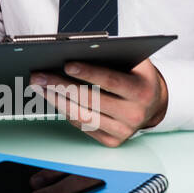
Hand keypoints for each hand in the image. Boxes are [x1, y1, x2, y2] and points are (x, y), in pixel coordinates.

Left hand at [27, 58, 168, 144]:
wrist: (154, 103)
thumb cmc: (137, 76)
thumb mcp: (134, 61)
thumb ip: (113, 56)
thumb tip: (77, 51)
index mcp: (142, 91)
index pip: (111, 81)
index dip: (88, 73)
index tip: (67, 64)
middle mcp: (134, 114)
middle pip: (91, 100)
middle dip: (61, 85)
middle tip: (39, 75)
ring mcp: (123, 130)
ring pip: (83, 116)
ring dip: (57, 100)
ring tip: (40, 87)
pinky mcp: (112, 141)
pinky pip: (83, 126)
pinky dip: (66, 112)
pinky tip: (54, 99)